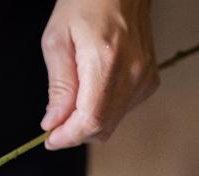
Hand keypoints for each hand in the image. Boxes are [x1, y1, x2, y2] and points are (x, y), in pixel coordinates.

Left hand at [40, 0, 157, 148]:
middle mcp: (132, 73)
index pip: (91, 120)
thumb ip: (58, 87)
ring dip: (86, 123)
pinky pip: (122, 111)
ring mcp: (144, 77)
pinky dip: (101, 112)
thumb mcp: (57, 41)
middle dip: (74, 133)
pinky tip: (89, 94)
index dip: (68, 137)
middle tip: (54, 125)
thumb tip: (54, 122)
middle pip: (102, 127)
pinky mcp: (149, 80)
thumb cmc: (85, 4)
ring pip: (112, 123)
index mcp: (106, 62)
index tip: (50, 139)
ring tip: (69, 104)